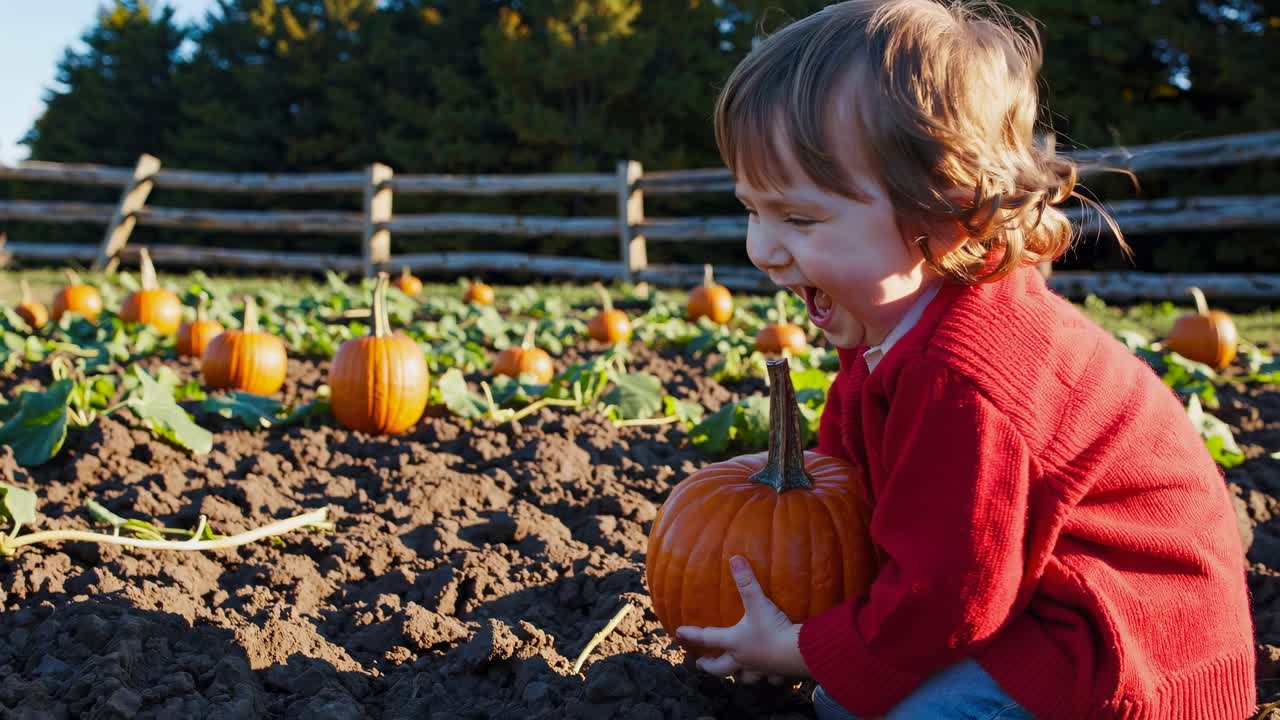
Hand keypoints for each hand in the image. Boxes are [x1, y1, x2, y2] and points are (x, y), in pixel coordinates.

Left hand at [675, 555, 809, 679]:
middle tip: (701, 664)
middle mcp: (743, 659)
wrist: (799, 653)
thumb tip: (735, 559)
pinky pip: (770, 680)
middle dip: (709, 666)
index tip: (678, 633)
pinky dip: (769, 679)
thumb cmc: (774, 629)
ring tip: (737, 674)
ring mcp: (760, 669)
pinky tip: (771, 676)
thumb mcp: (758, 603)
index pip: (707, 638)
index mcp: (734, 642)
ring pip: (744, 678)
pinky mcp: (777, 674)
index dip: (692, 635)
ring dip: (738, 676)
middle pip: (721, 668)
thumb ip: (747, 581)